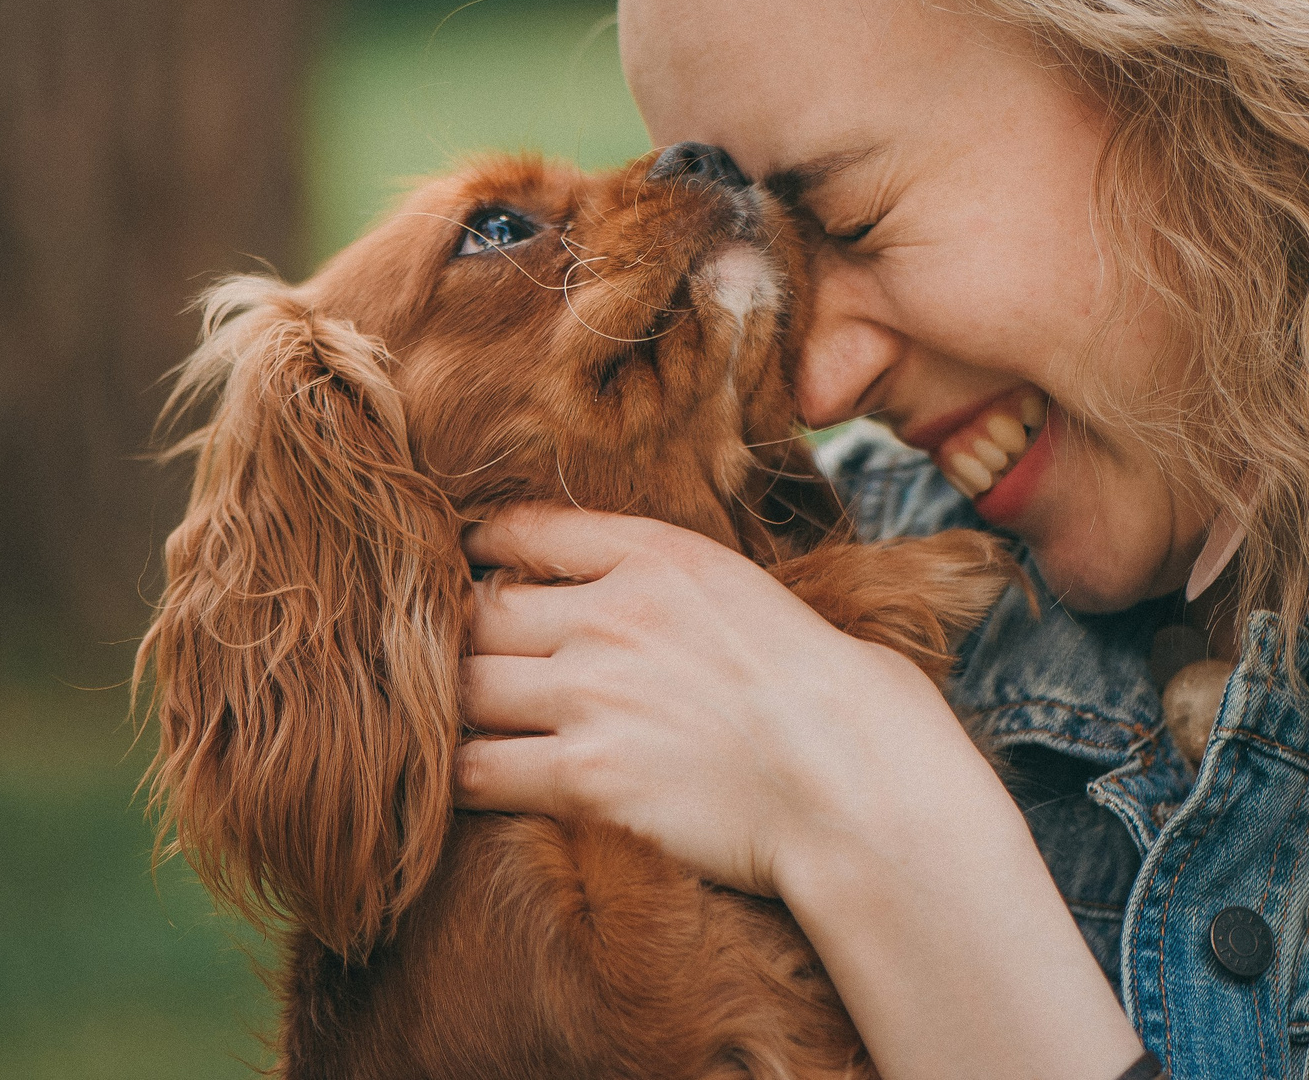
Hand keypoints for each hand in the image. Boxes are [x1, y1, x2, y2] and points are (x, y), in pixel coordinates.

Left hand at [455, 503, 1141, 1079]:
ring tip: (464, 723)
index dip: (485, 554)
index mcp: (657, 554)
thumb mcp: (749, 590)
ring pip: (465, 687)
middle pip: (479, 612)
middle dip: (464, 638)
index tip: (476, 575)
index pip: (525, 530)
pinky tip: (471, 779)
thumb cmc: (826, 691)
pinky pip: (477, 768)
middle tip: (469, 665)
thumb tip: (619, 587)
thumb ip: (672, 578)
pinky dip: (461, 775)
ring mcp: (592, 693)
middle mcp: (612, 612)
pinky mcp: (584, 775)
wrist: (850, 776)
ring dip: (458, 707)